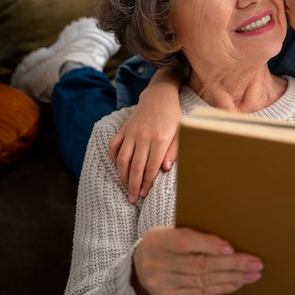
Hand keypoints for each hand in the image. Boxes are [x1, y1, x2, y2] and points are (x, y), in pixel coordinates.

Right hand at [109, 69, 182, 202]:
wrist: (159, 96)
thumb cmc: (173, 116)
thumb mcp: (181, 132)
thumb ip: (174, 151)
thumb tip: (165, 168)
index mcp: (160, 139)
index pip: (151, 167)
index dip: (147, 183)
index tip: (145, 194)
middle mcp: (144, 137)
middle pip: (135, 167)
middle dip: (133, 185)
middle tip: (133, 198)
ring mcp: (131, 133)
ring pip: (122, 159)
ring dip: (122, 176)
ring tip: (126, 187)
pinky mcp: (123, 129)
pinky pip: (113, 146)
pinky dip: (113, 158)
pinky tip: (118, 168)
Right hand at [133, 226, 262, 294]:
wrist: (138, 266)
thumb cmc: (164, 242)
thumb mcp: (171, 231)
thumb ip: (195, 235)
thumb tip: (230, 241)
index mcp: (159, 240)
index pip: (186, 242)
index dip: (209, 245)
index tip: (231, 249)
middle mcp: (158, 264)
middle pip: (199, 265)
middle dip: (231, 265)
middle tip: (254, 262)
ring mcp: (162, 284)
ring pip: (203, 281)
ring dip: (232, 277)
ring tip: (252, 273)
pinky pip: (200, 293)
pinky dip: (222, 287)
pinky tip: (238, 282)